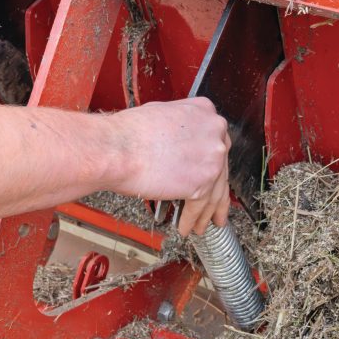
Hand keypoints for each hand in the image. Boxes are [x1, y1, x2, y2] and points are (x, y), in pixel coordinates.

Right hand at [109, 97, 230, 236]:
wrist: (117, 149)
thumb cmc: (129, 133)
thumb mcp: (162, 113)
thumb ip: (181, 127)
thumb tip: (182, 143)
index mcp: (205, 112)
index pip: (216, 143)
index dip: (213, 165)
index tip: (212, 176)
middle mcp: (215, 132)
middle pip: (221, 170)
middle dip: (216, 192)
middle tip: (214, 207)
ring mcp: (212, 158)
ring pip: (214, 192)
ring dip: (207, 213)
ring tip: (200, 225)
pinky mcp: (201, 183)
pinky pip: (199, 206)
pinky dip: (191, 219)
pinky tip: (185, 226)